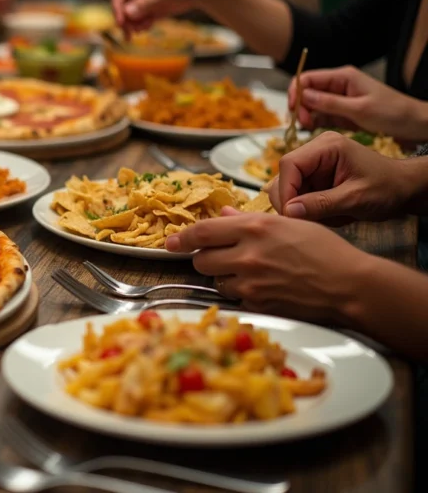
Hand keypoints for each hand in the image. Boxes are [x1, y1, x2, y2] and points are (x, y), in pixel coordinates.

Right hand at [110, 0, 214, 31]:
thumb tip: (126, 14)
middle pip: (120, 3)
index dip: (117, 6)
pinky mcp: (144, 6)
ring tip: (145, 28)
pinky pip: (135, 19)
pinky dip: (139, 25)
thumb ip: (146, 3)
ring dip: (132, 24)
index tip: (121, 23)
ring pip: (126, 13)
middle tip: (131, 33)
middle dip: (125, 19)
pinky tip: (149, 25)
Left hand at [166, 209, 367, 324]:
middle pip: (202, 260)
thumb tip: (225, 216)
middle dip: (206, 258)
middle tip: (222, 257)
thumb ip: (250, 221)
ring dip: (224, 277)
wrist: (349, 284)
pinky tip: (261, 286)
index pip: (203, 232)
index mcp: (255, 229)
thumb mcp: (289, 223)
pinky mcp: (257, 303)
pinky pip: (234, 297)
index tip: (171, 242)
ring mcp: (251, 282)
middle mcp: (248, 255)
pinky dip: (241, 292)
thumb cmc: (325, 250)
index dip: (182, 238)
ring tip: (250, 271)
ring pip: (216, 281)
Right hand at [267, 130, 413, 224]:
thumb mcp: (356, 198)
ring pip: (289, 188)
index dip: (285, 190)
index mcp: (326, 146)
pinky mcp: (315, 178)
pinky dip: (307, 209)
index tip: (291, 215)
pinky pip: (298, 195)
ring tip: (323, 217)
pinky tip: (326, 214)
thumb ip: (322, 204)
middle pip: (284, 176)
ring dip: (300, 207)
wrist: (404, 190)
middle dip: (292, 201)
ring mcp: (314, 165)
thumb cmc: (387, 188)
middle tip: (306, 221)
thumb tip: (289, 211)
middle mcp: (315, 151)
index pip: (289, 164)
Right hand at [289, 65, 427, 139]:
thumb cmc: (392, 113)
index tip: (293, 110)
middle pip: (307, 91)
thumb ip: (330, 103)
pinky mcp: (342, 112)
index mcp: (343, 77)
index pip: (307, 78)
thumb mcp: (359, 109)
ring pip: (312, 104)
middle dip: (300, 106)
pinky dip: (315, 122)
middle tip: (303, 123)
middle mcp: (338, 85)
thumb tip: (304, 96)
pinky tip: (315, 130)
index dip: (296, 92)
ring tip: (309, 128)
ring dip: (307, 116)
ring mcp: (339, 99)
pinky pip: (321, 115)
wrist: (414, 125)